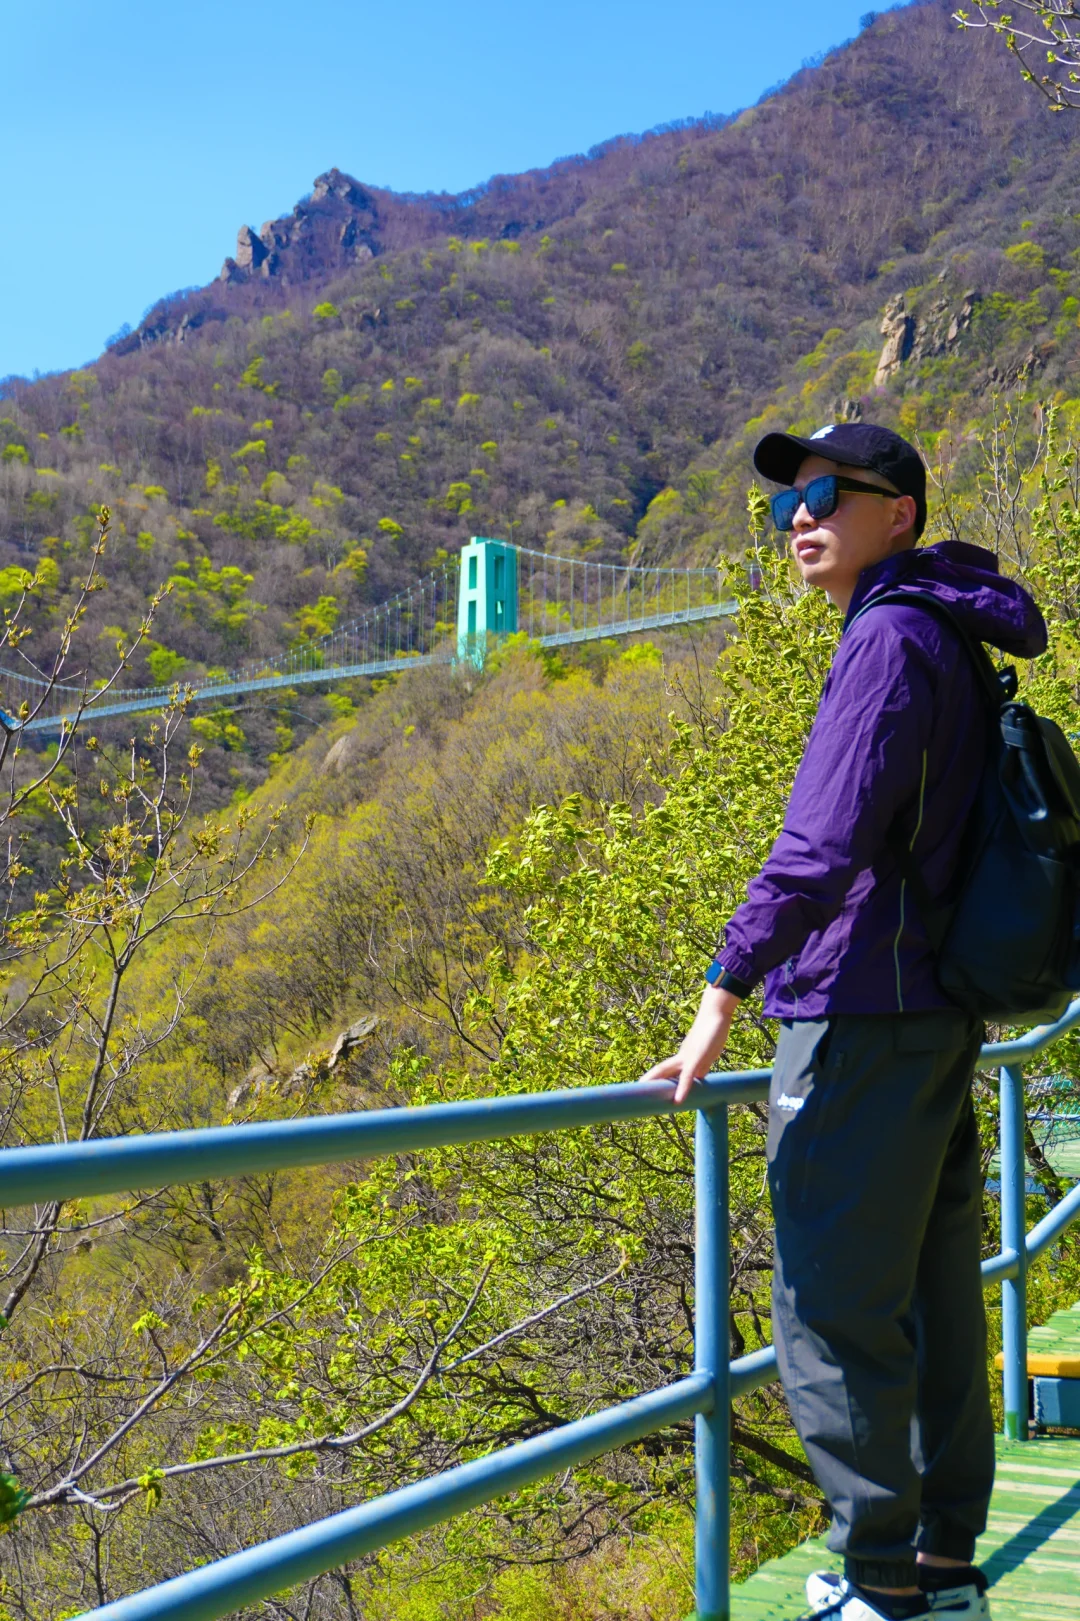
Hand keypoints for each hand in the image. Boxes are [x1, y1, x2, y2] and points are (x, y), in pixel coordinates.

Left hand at [643, 985, 740, 1104]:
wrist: (716, 1012)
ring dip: (657, 1085)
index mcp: (683, 1056)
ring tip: (647, 1099)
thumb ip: (702, 1066)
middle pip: (660, 1070)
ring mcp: (687, 1058)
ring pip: (667, 1073)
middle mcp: (681, 1057)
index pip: (666, 1069)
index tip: (647, 1086)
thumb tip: (698, 1079)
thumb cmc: (713, 1031)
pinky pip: (687, 1077)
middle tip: (637, 1092)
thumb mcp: (708, 1054)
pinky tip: (678, 1101)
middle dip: (649, 1081)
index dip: (656, 1077)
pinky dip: (682, 1089)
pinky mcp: (696, 1059)